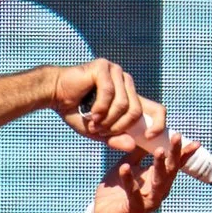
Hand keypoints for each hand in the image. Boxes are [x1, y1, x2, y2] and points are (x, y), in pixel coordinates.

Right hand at [52, 59, 167, 151]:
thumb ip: (115, 138)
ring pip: (123, 104)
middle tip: (100, 130)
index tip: (148, 138)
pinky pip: (109, 93)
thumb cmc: (75, 111)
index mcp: (129, 95)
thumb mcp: (97, 131)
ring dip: (106, 119)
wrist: (53, 94)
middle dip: (118, 126)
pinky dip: (99, 108)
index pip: (156, 109)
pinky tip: (90, 113)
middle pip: (136, 110)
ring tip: (93, 121)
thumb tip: (133, 145)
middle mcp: (126, 81)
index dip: (158, 124)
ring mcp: (116, 72)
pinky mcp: (104, 67)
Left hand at [89, 131, 195, 212]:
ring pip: (158, 182)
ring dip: (159, 166)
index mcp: (159, 180)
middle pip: (170, 170)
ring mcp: (149, 201)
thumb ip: (138, 153)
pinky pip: (132, 193)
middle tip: (177, 136)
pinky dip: (129, 180)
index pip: (175, 165)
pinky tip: (125, 167)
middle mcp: (159, 191)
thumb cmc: (117, 189)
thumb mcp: (128, 166)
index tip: (196, 142)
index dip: (185, 154)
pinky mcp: (135, 208)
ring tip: (159, 150)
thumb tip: (148, 134)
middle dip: (174, 154)